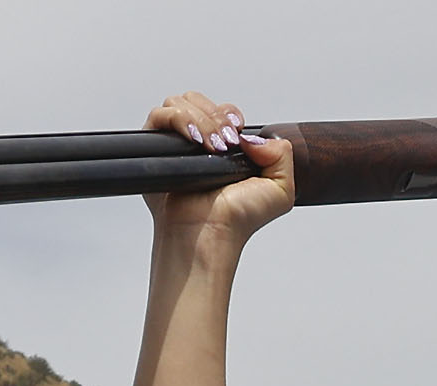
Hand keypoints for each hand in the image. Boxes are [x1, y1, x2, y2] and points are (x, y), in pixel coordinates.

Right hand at [144, 92, 289, 237]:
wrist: (210, 233)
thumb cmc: (237, 219)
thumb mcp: (279, 189)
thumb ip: (282, 154)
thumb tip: (253, 136)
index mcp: (222, 149)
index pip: (219, 109)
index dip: (227, 114)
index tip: (235, 132)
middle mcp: (197, 145)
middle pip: (197, 100)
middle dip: (214, 115)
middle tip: (224, 144)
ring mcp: (175, 146)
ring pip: (178, 104)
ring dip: (198, 118)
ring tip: (210, 148)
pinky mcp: (154, 150)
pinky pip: (159, 117)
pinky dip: (177, 120)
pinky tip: (194, 142)